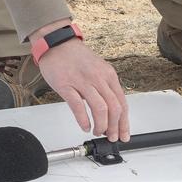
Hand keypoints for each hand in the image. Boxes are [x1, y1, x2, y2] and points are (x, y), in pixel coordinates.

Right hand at [30, 20, 129, 141]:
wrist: (57, 44)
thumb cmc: (76, 58)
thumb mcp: (98, 69)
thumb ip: (105, 87)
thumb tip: (111, 110)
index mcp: (108, 75)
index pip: (122, 102)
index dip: (124, 121)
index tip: (124, 133)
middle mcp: (99, 78)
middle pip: (114, 107)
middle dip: (115, 126)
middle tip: (112, 137)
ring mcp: (83, 82)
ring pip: (100, 108)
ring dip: (101, 125)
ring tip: (97, 132)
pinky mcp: (66, 85)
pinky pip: (78, 106)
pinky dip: (84, 120)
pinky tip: (85, 126)